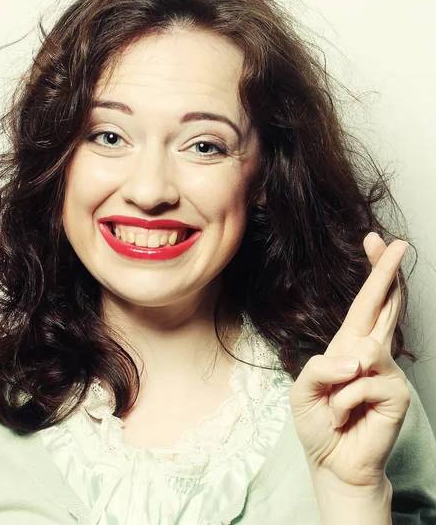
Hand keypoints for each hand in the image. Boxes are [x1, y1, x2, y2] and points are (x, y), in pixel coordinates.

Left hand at [289, 232, 410, 489]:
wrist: (332, 462)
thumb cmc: (318, 422)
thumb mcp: (303, 390)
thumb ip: (324, 368)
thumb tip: (359, 357)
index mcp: (347, 345)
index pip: (364, 304)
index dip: (374, 273)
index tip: (377, 241)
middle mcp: (369, 352)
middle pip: (385, 305)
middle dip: (387, 273)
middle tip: (398, 243)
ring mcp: (385, 371)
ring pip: (367, 346)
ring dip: (337, 384)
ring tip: (337, 407)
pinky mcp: (396, 392)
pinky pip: (362, 381)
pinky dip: (344, 401)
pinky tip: (347, 416)